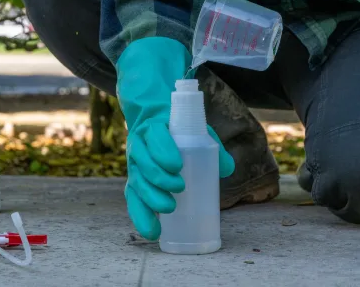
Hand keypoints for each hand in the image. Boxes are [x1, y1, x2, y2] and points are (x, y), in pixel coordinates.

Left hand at [117, 37, 234, 239]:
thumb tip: (228, 170)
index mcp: (146, 166)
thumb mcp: (196, 141)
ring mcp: (142, 138)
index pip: (137, 195)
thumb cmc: (176, 121)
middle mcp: (139, 155)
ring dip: (157, 177)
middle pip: (136, 183)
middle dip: (150, 199)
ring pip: (140, 163)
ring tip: (177, 185)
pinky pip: (151, 138)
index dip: (142, 215)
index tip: (155, 234)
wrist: (160, 85)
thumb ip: (211, 154)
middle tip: (171, 207)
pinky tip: (175, 161)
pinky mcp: (150, 120)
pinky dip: (163, 151)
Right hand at [125, 121, 233, 239]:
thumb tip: (227, 169)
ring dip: (151, 198)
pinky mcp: (133, 185)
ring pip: (137, 183)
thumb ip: (214, 149)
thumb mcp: (197, 134)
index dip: (162, 151)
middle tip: (180, 187)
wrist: (156, 131)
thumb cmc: (181, 134)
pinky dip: (142, 217)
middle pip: (143, 163)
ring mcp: (134, 167)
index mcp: (153, 128)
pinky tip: (153, 231)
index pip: (154, 136)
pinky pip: (133, 201)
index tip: (177, 165)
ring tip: (170, 208)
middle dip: (160, 178)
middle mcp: (139, 146)